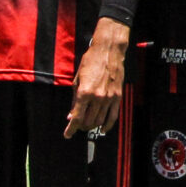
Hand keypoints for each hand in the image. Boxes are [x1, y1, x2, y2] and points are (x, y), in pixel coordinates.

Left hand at [64, 20, 130, 138]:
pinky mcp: (117, 96)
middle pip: (88, 121)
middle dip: (80, 126)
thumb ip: (75, 100)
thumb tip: (72, 115)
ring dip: (92, 126)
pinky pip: (113, 116)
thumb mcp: (77, 80)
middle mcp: (97, 97)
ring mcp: (109, 98)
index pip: (77, 117)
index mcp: (84, 92)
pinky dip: (107, 125)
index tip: (68, 134)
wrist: (108, 51)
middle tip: (77, 126)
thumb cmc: (91, 62)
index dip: (71, 129)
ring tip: (87, 125)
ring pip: (99, 120)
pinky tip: (103, 129)